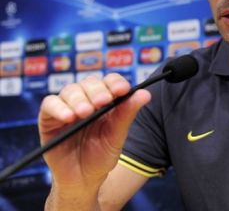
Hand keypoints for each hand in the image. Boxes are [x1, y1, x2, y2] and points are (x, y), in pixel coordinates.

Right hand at [38, 73, 150, 189]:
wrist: (83, 180)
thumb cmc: (101, 157)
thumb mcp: (117, 137)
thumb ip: (127, 115)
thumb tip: (146, 94)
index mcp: (106, 102)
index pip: (110, 82)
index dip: (116, 82)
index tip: (122, 90)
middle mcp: (86, 100)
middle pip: (90, 82)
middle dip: (97, 90)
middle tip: (103, 101)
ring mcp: (67, 107)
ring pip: (70, 90)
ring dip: (79, 98)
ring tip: (85, 112)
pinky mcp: (49, 118)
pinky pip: (49, 104)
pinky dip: (59, 107)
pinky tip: (68, 117)